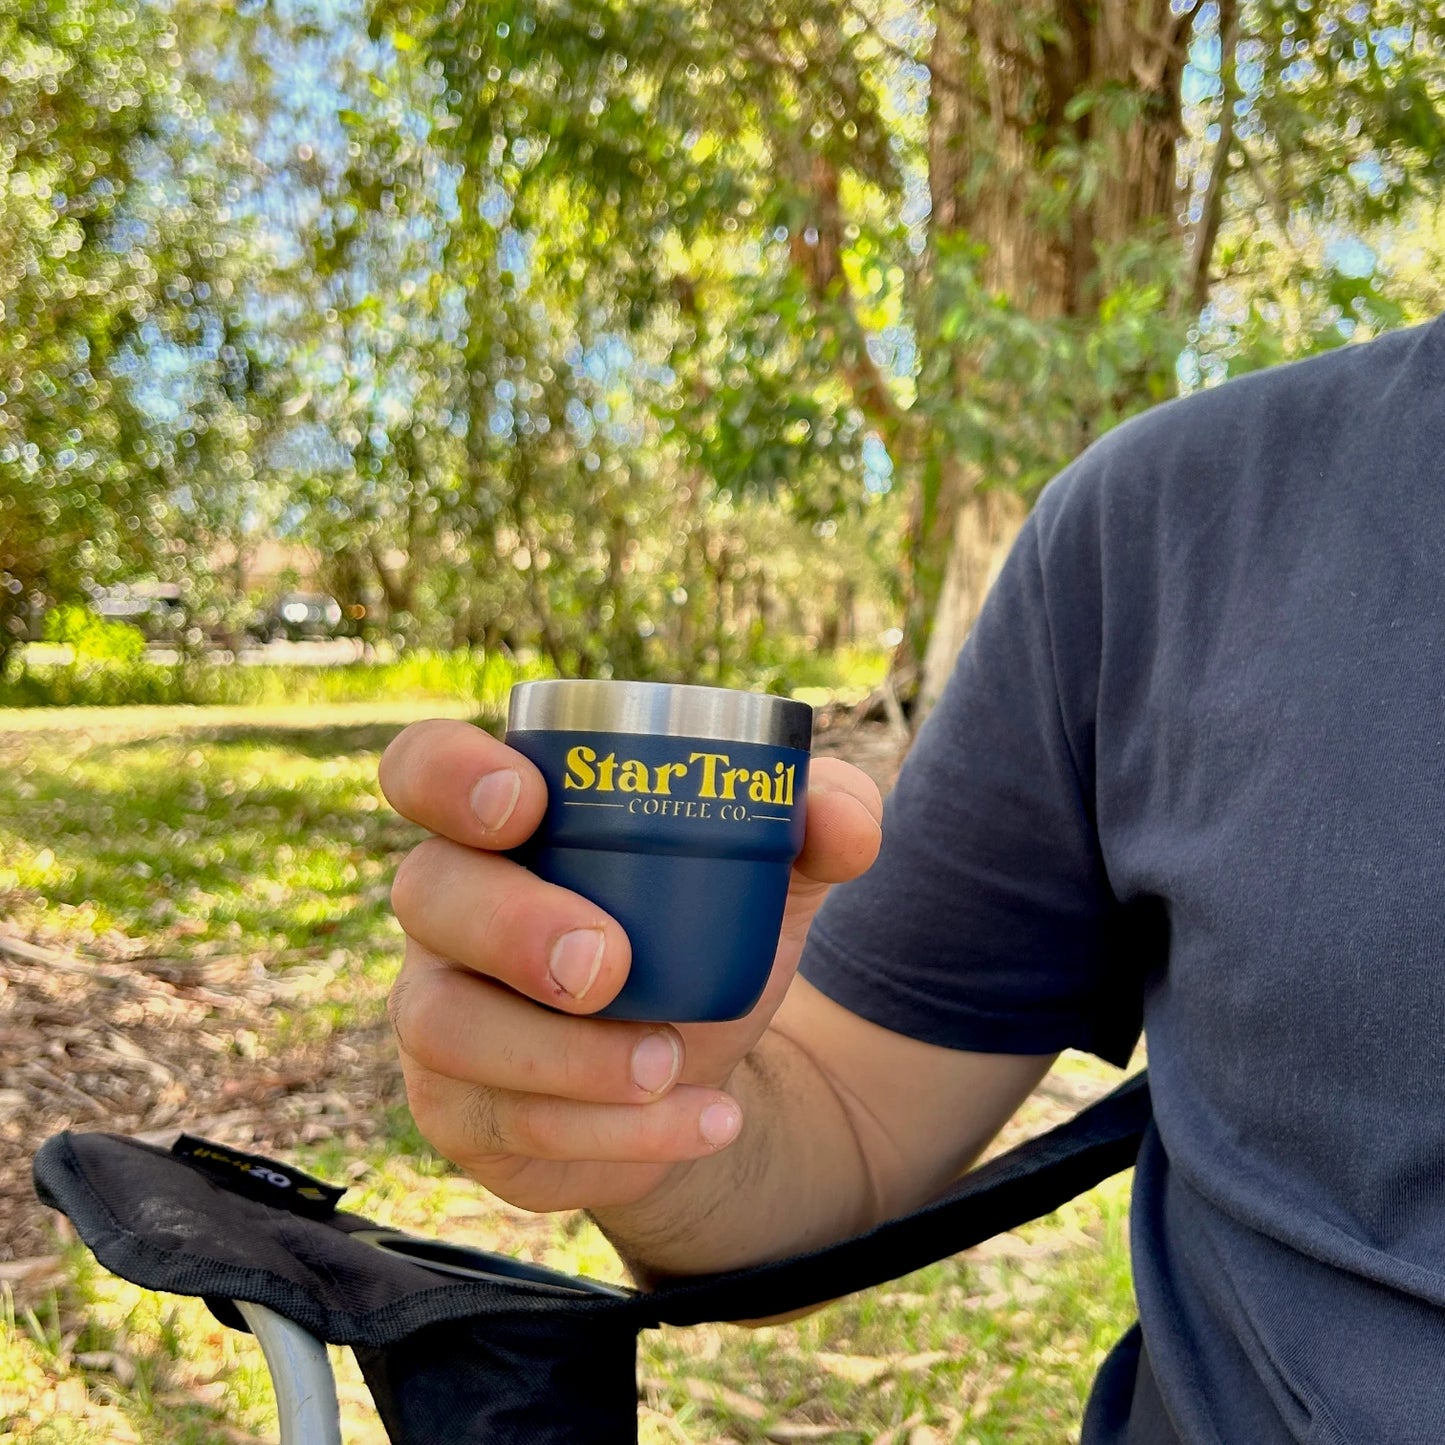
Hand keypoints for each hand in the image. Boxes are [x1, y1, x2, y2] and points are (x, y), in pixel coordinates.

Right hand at [379, 718, 882, 1212]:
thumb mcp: (771, 870)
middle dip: (511, 926)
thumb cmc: (703, 934)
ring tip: (669, 1062)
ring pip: (447, 1025)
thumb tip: (843, 819)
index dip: (448, 776)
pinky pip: (507, 1124)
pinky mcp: (462, 1113)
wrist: (698, 1070)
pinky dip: (613, 1132)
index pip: (425, 768)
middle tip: (607, 965)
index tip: (525, 804)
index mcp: (506, 823)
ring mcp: (440, 1012)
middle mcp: (451, 908)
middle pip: (426, 892)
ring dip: (563, 1054)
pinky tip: (702, 1120)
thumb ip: (817, 818)